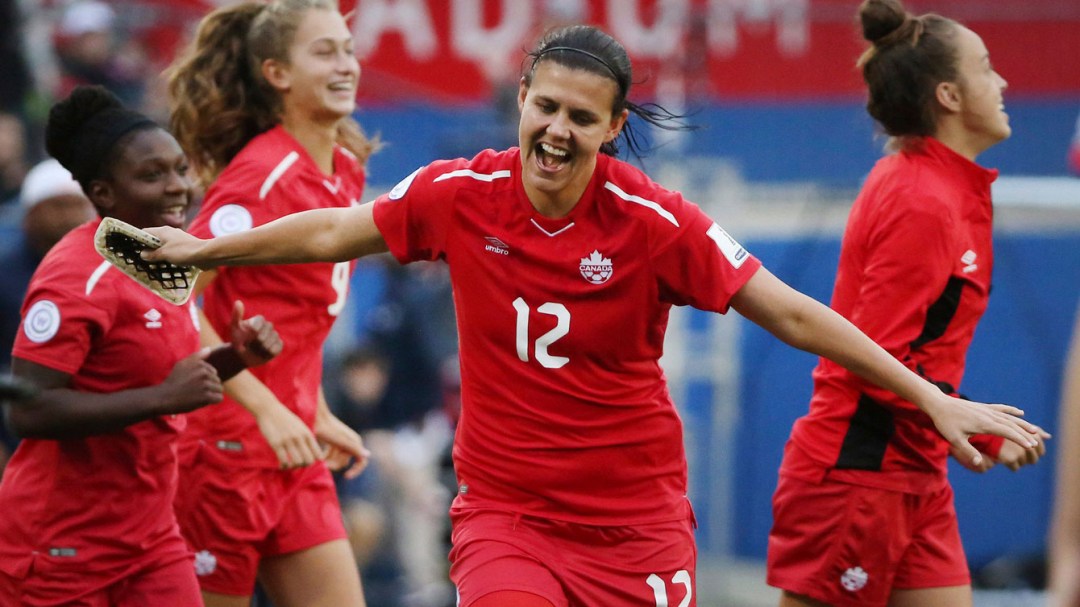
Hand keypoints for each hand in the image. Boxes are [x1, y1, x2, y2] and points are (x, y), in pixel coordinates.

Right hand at [142, 226, 209, 267]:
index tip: (132, 248)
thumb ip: (152, 254)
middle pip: (154, 239)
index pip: (145, 232)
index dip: (137, 239)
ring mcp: (178, 239)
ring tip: (152, 264)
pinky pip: (172, 250)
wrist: (206, 255)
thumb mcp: (164, 254)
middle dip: (147, 248)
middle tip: (141, 259)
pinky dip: (167, 256)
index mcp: (163, 231)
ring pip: (163, 246)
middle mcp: (170, 233)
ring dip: (158, 254)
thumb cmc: (184, 252)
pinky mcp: (184, 246)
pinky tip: (165, 264)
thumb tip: (142, 254)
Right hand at [158, 349, 223, 413]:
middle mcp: (203, 373)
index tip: (194, 383)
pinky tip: (203, 401)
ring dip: (211, 394)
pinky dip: (213, 401)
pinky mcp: (206, 396)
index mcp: (200, 365)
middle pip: (218, 381)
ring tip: (198, 396)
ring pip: (219, 389)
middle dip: (209, 387)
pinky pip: (219, 398)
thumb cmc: (173, 381)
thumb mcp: (182, 364)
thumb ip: (196, 356)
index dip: (205, 380)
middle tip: (195, 390)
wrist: (164, 397)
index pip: (214, 372)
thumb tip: (209, 349)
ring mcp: (205, 384)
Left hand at [227, 300, 281, 367]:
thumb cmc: (238, 340)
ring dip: (258, 350)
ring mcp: (275, 335)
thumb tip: (238, 302)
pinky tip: (262, 353)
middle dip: (253, 343)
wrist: (243, 355)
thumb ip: (236, 315)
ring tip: (254, 349)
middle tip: (248, 345)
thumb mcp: (234, 328)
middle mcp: (268, 326)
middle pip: (263, 335)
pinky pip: (275, 349)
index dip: (253, 330)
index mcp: (259, 320)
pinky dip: (267, 353)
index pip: (260, 321)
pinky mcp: (279, 345)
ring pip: (268, 344)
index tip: (246, 335)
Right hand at [254, 403, 324, 468]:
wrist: (269, 409)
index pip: (318, 454)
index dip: (314, 461)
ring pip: (297, 462)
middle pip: (309, 461)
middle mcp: (299, 437)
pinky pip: (284, 461)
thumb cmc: (284, 419)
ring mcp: (288, 441)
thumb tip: (312, 453)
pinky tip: (281, 465)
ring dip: (293, 467)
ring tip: (289, 465)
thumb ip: (306, 438)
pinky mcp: (276, 443)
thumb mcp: (300, 426)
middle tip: (297, 463)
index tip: (306, 460)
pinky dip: (283, 466)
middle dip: (304, 465)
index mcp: (307, 433)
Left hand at [315, 409, 369, 478]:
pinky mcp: (334, 443)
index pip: (361, 462)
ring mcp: (342, 443)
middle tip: (323, 464)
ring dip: (329, 462)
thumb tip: (368, 455)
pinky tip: (319, 456)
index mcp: (355, 442)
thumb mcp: (339, 440)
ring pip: (337, 460)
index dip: (355, 470)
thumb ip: (353, 448)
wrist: (314, 416)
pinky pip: (332, 456)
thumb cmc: (326, 428)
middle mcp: (351, 443)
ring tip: (319, 460)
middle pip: (345, 462)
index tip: (346, 476)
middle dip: (335, 465)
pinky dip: (326, 458)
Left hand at [925, 394, 1044, 468]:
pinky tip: (1020, 413)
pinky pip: (1001, 408)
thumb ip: (967, 451)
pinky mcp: (983, 406)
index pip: (1007, 431)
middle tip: (1035, 443)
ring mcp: (986, 409)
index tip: (1030, 446)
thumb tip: (977, 463)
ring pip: (1009, 417)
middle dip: (1024, 434)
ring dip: (1022, 423)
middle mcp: (988, 415)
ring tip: (1035, 430)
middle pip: (1011, 424)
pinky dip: (1011, 411)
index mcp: (984, 424)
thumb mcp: (954, 439)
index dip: (1019, 439)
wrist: (939, 404)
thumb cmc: (945, 423)